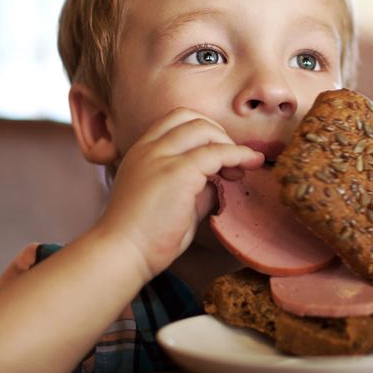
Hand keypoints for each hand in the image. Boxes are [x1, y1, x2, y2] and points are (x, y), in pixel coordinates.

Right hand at [96, 107, 263, 278]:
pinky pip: (216, 152)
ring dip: (229, 144)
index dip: (203, 132)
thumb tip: (220, 182)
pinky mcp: (177, 172)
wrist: (122, 255)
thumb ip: (196, 188)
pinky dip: (238, 155)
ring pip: (204, 128)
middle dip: (218, 135)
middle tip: (233, 163)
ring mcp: (161, 157)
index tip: (220, 158)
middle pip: (191, 117)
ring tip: (241, 170)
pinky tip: (250, 165)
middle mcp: (148, 148)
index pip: (175, 121)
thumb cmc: (144, 238)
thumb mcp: (173, 203)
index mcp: (141, 152)